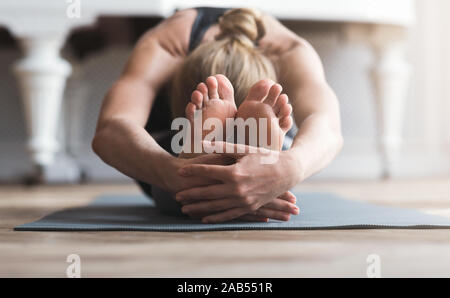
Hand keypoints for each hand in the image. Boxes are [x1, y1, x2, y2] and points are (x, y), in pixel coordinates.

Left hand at [175, 141, 301, 222]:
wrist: (288, 172)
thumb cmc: (266, 157)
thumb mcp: (245, 150)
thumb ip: (223, 148)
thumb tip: (204, 143)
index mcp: (235, 172)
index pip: (207, 172)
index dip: (192, 172)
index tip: (180, 172)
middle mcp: (237, 188)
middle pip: (208, 192)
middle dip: (190, 194)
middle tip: (176, 195)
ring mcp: (243, 200)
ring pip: (216, 206)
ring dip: (199, 208)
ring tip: (185, 209)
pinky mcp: (249, 207)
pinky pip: (229, 214)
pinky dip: (215, 217)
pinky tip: (204, 218)